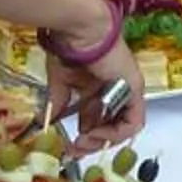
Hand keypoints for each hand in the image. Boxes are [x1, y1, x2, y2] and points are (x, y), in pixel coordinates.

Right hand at [42, 31, 146, 146]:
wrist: (81, 31)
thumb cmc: (69, 49)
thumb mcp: (60, 82)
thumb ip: (58, 103)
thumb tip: (47, 121)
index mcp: (98, 87)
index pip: (97, 119)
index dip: (85, 135)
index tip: (70, 146)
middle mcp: (114, 90)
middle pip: (110, 126)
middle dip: (93, 142)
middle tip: (76, 150)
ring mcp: (127, 91)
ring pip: (122, 126)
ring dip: (103, 139)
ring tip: (85, 142)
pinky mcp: (135, 91)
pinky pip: (133, 121)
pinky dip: (116, 133)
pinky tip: (97, 132)